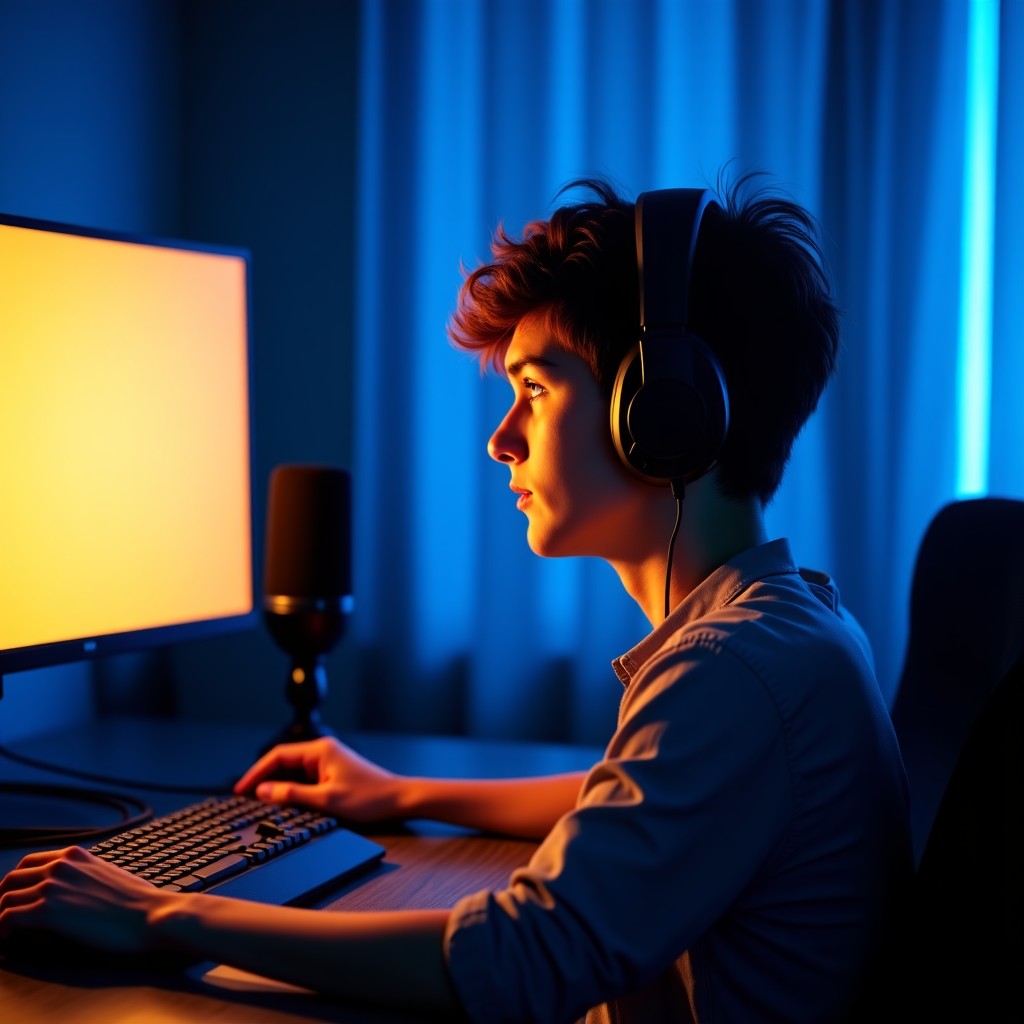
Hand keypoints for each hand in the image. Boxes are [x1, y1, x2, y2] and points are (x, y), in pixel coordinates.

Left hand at [0, 847, 169, 953]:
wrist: (150, 914)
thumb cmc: (139, 901)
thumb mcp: (110, 875)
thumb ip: (86, 876)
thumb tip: (78, 892)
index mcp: (75, 855)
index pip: (29, 862)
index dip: (16, 880)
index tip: (14, 896)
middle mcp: (60, 865)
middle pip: (11, 878)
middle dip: (1, 898)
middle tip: (1, 916)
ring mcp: (52, 887)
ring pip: (5, 898)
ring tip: (2, 932)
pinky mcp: (47, 912)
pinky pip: (7, 919)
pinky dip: (0, 930)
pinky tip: (5, 940)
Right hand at [234, 736, 404, 822]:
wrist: (398, 799)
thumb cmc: (369, 797)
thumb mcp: (327, 799)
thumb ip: (292, 794)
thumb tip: (263, 791)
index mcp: (320, 750)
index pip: (278, 756)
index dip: (256, 772)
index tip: (241, 789)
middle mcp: (323, 751)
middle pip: (283, 762)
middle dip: (264, 780)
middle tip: (245, 799)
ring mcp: (328, 762)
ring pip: (293, 772)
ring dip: (278, 786)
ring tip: (261, 804)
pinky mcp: (333, 773)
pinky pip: (305, 779)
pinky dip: (292, 790)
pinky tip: (285, 804)